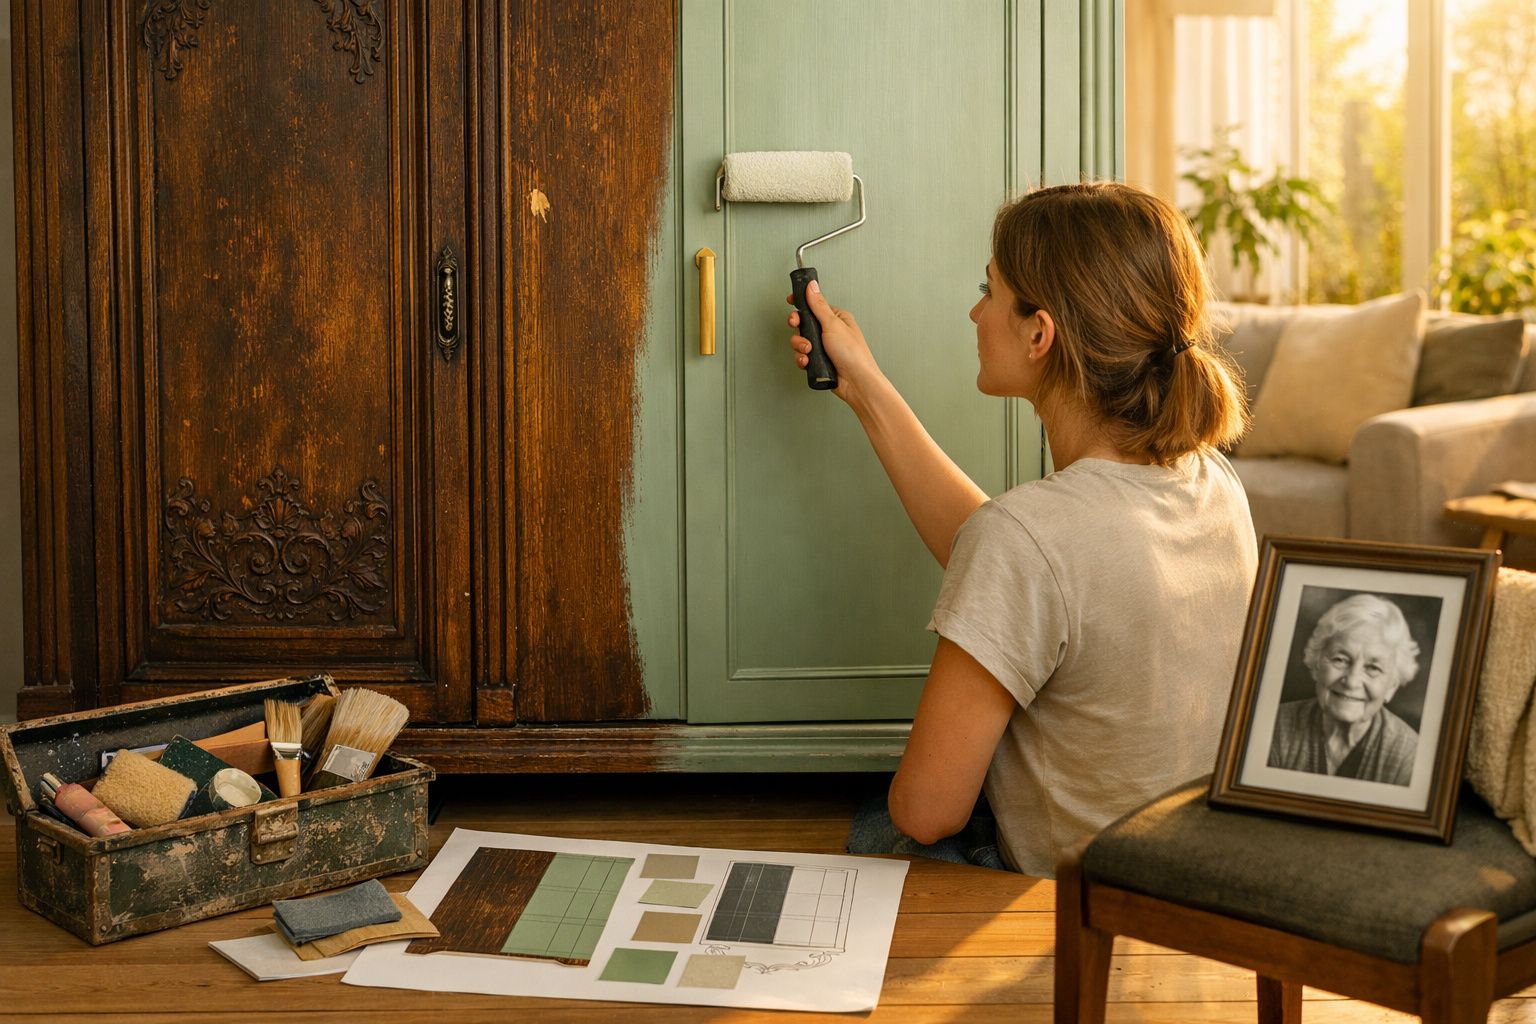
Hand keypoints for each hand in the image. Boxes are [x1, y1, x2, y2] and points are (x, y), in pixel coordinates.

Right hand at [786, 280, 884, 404]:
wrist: (856, 382)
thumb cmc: (853, 353)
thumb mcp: (833, 324)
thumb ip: (818, 305)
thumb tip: (812, 286)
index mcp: (836, 318)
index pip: (814, 305)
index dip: (801, 303)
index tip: (790, 300)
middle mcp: (829, 332)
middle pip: (803, 323)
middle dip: (798, 327)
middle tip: (796, 325)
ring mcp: (823, 347)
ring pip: (800, 341)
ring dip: (800, 346)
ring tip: (809, 350)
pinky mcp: (818, 361)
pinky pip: (802, 356)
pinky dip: (802, 359)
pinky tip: (808, 362)